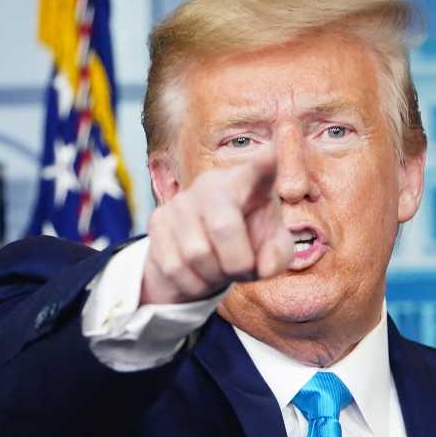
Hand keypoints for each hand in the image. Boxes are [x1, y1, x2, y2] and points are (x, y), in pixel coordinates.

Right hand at [140, 158, 294, 304]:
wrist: (203, 257)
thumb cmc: (247, 244)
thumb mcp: (271, 250)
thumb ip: (277, 256)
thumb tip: (262, 266)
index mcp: (248, 185)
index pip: (258, 171)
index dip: (264, 164)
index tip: (271, 154)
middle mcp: (211, 185)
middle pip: (223, 227)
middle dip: (238, 262)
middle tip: (243, 271)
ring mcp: (181, 201)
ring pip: (197, 254)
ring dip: (214, 275)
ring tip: (219, 270)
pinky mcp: (158, 222)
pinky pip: (174, 267)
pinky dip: (193, 283)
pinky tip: (198, 273)